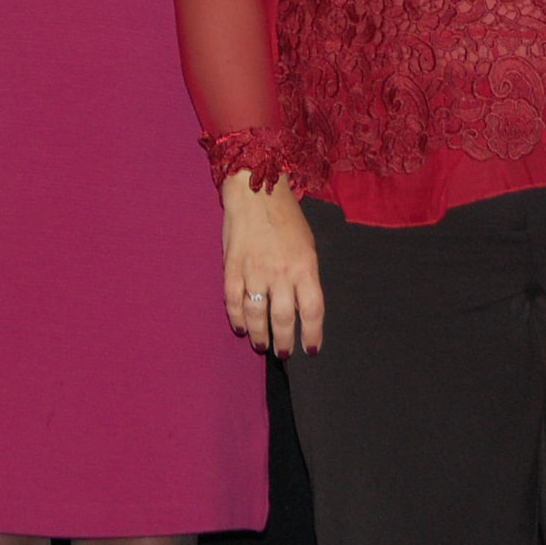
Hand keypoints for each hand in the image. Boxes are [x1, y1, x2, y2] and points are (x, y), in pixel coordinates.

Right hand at [221, 173, 323, 356]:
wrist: (256, 192)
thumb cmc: (286, 218)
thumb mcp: (308, 245)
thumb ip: (305, 276)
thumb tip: (302, 307)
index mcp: (304, 266)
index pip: (312, 310)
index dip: (313, 334)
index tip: (311, 349)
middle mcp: (280, 272)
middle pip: (283, 318)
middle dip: (284, 341)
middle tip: (283, 353)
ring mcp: (254, 271)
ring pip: (256, 315)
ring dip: (259, 335)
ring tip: (262, 345)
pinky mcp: (232, 268)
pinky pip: (234, 301)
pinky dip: (236, 318)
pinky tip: (241, 328)